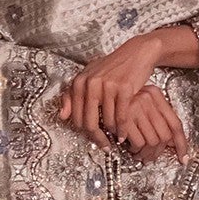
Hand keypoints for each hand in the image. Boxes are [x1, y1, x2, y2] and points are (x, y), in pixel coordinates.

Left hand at [59, 33, 161, 147]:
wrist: (136, 54)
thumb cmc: (112, 68)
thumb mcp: (88, 78)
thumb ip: (72, 96)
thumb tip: (62, 115)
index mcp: (79, 82)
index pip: (76, 117)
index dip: (84, 133)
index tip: (92, 139)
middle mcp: (91, 84)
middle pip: (90, 123)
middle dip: (98, 138)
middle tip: (104, 145)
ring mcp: (108, 86)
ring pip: (108, 122)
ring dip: (113, 133)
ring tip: (116, 136)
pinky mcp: (125, 89)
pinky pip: (122, 116)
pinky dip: (123, 129)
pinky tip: (124, 133)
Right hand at [121, 85, 190, 165]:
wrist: (108, 67)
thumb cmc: (119, 81)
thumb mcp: (140, 94)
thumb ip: (154, 114)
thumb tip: (169, 142)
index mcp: (157, 96)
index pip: (176, 125)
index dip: (182, 145)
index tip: (183, 159)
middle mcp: (149, 99)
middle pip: (165, 137)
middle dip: (156, 153)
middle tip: (148, 157)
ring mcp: (137, 105)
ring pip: (152, 141)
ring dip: (144, 153)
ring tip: (137, 153)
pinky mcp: (125, 114)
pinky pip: (137, 141)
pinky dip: (133, 148)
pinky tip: (127, 146)